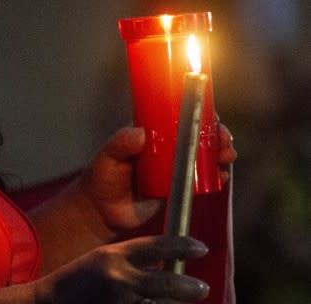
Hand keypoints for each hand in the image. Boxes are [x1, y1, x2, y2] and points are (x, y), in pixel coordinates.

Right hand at [36, 236, 210, 303]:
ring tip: (170, 301)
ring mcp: (119, 302)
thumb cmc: (80, 281)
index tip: (201, 248)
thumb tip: (168, 263)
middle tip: (201, 288)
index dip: (182, 246)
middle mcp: (118, 278)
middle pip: (167, 283)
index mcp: (114, 255)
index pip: (156, 245)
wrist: (50, 303)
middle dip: (188, 288)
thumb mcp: (105, 259)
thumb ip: (134, 261)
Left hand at [74, 123, 236, 236]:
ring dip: (219, 153)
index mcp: (149, 134)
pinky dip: (216, 177)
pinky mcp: (177, 188)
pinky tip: (222, 177)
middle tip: (224, 139)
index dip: (197, 114)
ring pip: (202, 156)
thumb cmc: (101, 179)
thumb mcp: (108, 157)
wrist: (101, 212)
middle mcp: (164, 148)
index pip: (176, 117)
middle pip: (196, 136)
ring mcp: (172, 168)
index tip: (210, 116)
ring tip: (226, 155)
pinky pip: (201, 180)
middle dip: (215, 134)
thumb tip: (139, 133)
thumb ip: (120, 144)